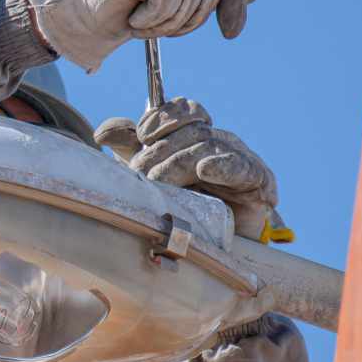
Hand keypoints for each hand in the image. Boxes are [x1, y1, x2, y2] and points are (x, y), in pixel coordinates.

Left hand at [94, 97, 289, 243]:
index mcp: (197, 136)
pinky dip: (224, 167)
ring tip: (161, 183)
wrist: (211, 251)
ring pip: (209, 147)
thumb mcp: (147, 175)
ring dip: (180, 163)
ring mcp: (241, 161)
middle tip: (142, 174)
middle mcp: (220, 143)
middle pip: (193, 131)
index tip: (142, 135)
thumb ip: (129, 149)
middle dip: (163, 150)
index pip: (185, 111)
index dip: (163, 117)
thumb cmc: (180, 210)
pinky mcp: (258, 184)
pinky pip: (243, 168)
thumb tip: (103, 132)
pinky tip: (206, 170)